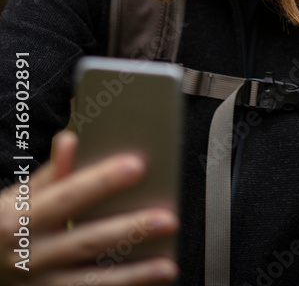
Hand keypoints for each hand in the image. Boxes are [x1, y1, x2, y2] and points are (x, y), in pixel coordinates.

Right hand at [0, 131, 178, 284]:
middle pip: (89, 240)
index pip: (71, 194)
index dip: (104, 180)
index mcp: (25, 219)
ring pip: (92, 281)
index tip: (138, 165)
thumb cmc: (2, 228)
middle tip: (168, 219)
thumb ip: (48, 174)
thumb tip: (70, 140)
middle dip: (131, 230)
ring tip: (168, 267)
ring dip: (134, 275)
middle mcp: (33, 255)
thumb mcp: (14, 199)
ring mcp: (41, 285)